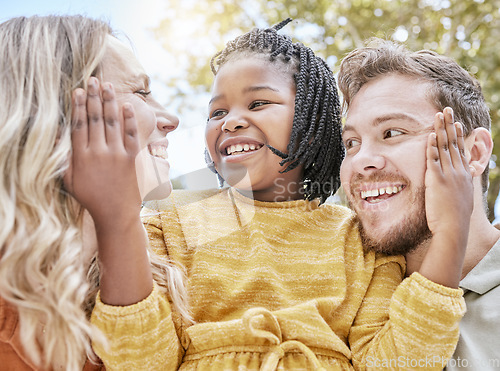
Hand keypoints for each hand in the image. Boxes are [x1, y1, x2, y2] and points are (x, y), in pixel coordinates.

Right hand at [64, 77, 140, 223]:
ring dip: (110, 102)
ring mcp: (117, 154)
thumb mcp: (70, 180)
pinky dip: (129, 119)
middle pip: (95, 119)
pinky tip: (127, 105)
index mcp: (82, 157)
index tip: (77, 91)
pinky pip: (131, 135)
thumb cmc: (91, 197)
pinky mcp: (132, 159)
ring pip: (112, 122)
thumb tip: (58, 137)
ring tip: (108, 86)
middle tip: (93, 80)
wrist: (115, 213)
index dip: (78, 106)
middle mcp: (99, 152)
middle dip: (93, 97)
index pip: (78, 125)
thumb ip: (64, 159)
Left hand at [425, 107, 472, 236]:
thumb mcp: (462, 200)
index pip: (461, 151)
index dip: (458, 136)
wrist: (454, 228)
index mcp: (465, 176)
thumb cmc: (456, 219)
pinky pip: (433, 159)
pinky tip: (429, 135)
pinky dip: (431, 146)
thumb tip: (459, 189)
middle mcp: (458, 172)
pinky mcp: (437, 180)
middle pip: (453, 143)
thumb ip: (460, 190)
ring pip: (444, 147)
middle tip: (446, 110)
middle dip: (449, 125)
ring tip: (438, 115)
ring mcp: (448, 174)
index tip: (457, 123)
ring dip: (440, 129)